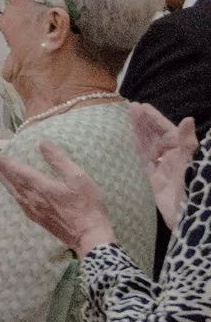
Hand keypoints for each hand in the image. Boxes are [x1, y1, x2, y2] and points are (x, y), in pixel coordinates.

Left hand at [0, 141, 113, 255]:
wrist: (88, 235)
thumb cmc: (86, 205)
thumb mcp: (77, 177)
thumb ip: (59, 160)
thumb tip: (42, 143)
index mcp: (41, 187)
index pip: (19, 172)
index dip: (7, 163)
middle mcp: (33, 199)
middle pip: (14, 183)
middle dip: (2, 171)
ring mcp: (35, 211)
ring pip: (15, 193)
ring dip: (5, 182)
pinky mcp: (39, 219)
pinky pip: (21, 204)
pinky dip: (14, 195)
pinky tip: (15, 195)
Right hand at [129, 101, 197, 228]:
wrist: (187, 216)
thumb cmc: (193, 187)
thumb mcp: (192, 163)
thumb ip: (188, 142)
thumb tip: (188, 119)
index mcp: (182, 150)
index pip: (167, 129)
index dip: (154, 118)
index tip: (142, 106)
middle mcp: (172, 156)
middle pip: (156, 135)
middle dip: (144, 122)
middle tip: (131, 107)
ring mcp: (162, 167)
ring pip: (148, 145)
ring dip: (139, 132)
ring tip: (128, 118)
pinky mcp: (153, 179)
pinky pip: (144, 160)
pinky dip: (138, 149)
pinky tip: (131, 139)